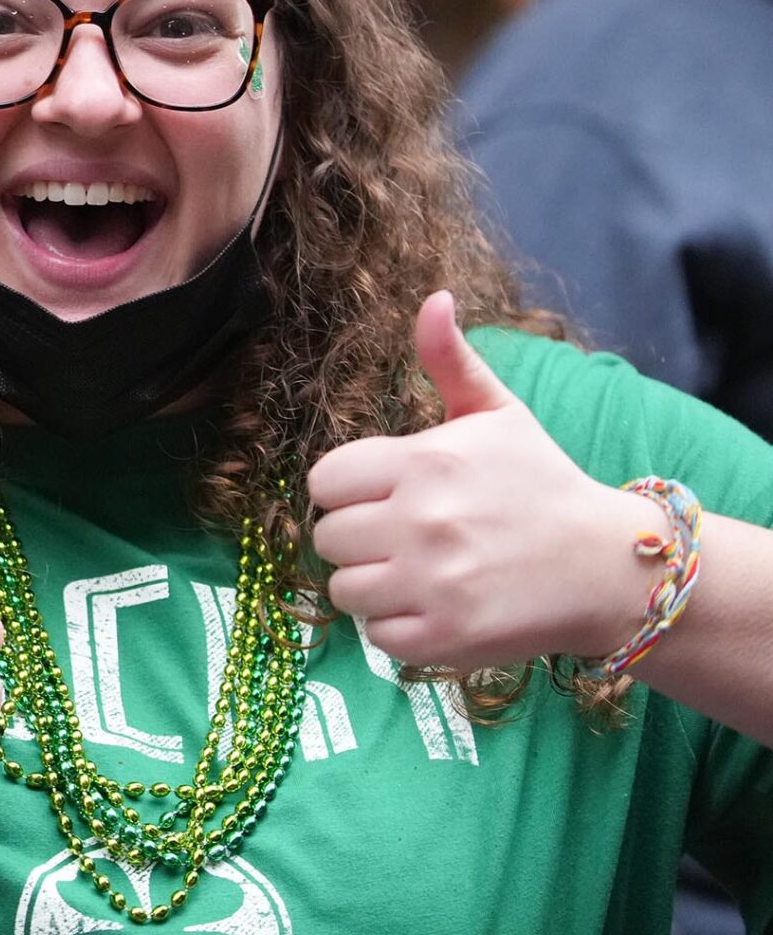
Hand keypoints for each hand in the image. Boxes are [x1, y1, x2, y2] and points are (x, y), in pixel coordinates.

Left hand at [308, 291, 656, 668]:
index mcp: (424, 462)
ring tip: (418, 574)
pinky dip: (398, 628)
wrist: (610, 567)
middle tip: (405, 538)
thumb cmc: (542, 485)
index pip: (324, 481)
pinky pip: (377, 636)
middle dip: (359, 538)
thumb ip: (451, 360)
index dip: (348, 491)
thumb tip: (433, 298)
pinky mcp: (447, 636)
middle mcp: (422, 522)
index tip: (383, 496)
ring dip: (373, 585)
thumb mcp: (499, 414)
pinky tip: (436, 606)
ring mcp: (433, 583)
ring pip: (345, 590)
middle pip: (328, 537)